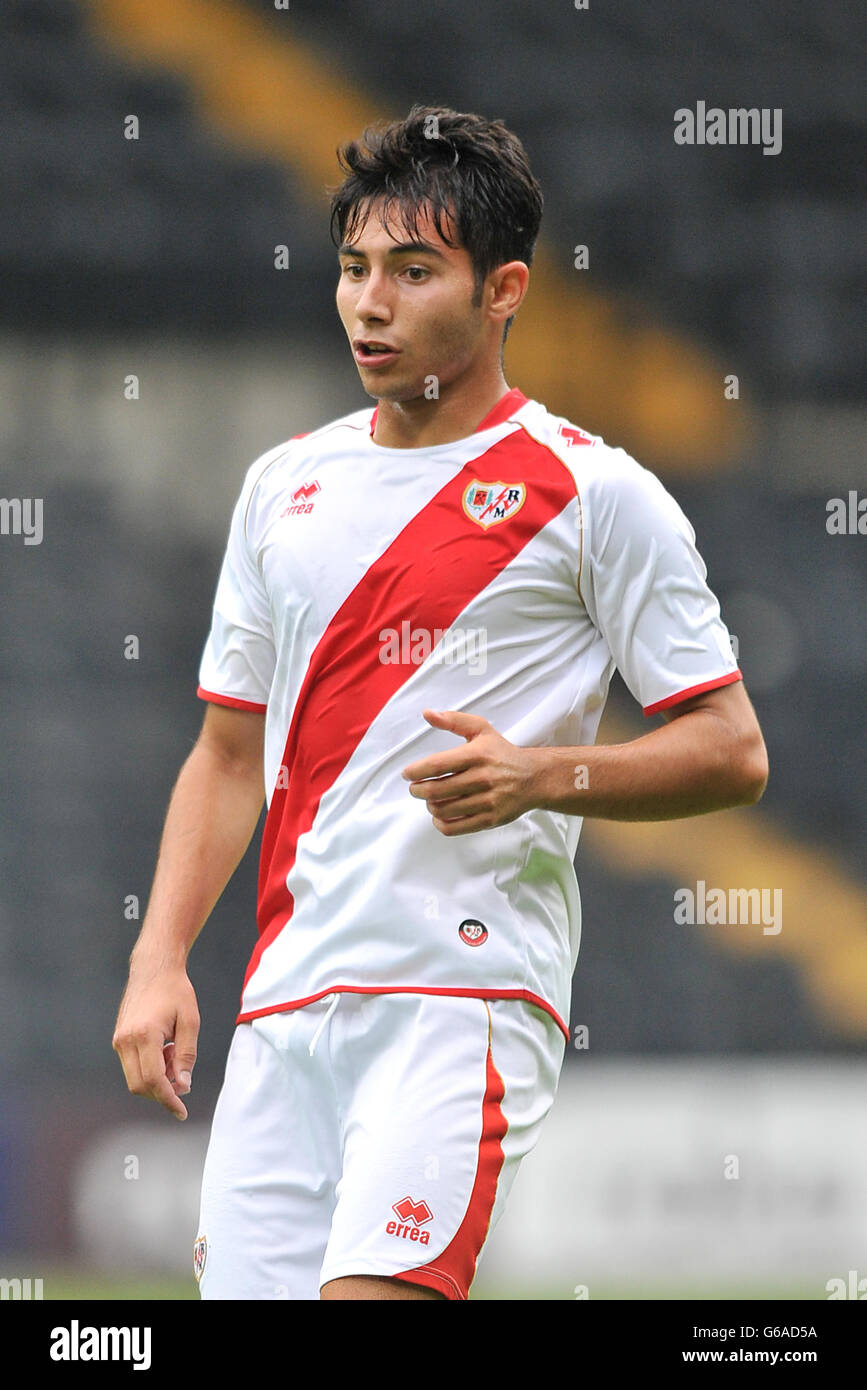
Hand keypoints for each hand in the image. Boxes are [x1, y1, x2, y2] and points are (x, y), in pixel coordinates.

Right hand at [112, 961, 199, 1119]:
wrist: (154, 968)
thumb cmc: (176, 991)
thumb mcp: (190, 1021)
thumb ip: (186, 1056)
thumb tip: (182, 1086)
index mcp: (144, 1035)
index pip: (153, 1080)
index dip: (168, 1100)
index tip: (181, 1112)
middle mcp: (126, 1040)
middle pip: (140, 1085)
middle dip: (162, 1092)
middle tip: (183, 1079)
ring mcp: (119, 1040)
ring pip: (134, 1078)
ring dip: (157, 1079)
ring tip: (174, 1053)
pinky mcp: (118, 1039)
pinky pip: (132, 1066)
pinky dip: (149, 1069)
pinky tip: (165, 1050)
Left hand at [402, 709, 540, 835]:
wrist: (533, 778)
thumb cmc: (502, 753)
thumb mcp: (481, 729)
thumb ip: (453, 720)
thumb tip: (427, 713)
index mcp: (477, 755)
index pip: (437, 765)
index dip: (416, 771)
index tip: (407, 774)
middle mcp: (482, 778)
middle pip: (436, 790)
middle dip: (418, 791)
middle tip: (415, 788)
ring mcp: (487, 801)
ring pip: (443, 809)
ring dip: (429, 805)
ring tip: (430, 799)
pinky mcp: (490, 819)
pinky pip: (455, 827)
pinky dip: (440, 823)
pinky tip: (440, 814)